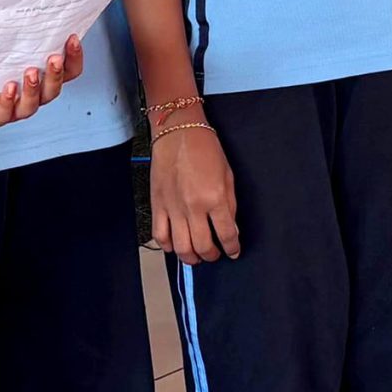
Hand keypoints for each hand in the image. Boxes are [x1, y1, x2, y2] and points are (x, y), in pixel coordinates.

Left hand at [0, 35, 82, 127]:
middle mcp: (34, 95)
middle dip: (56, 75)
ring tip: (30, 72)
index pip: (69, 72)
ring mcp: (14, 108)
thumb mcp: (10, 37)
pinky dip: (8, 102)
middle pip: (53, 91)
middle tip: (54, 58)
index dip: (74, 58)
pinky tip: (9, 87)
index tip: (72, 38)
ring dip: (33, 89)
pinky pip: (3, 114)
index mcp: (45, 77)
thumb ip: (27, 30)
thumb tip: (41, 6)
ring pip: (31, 105)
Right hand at [151, 119, 240, 263]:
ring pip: (181, 247)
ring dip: (191, 258)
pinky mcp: (157, 205)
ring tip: (197, 256)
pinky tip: (175, 246)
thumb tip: (231, 229)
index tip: (234, 251)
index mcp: (215, 198)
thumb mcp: (228, 176)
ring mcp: (173, 208)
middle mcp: (193, 207)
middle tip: (215, 254)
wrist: (178, 133)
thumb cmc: (205, 149)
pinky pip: (160, 236)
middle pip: (203, 246)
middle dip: (212, 256)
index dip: (232, 248)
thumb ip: (230, 205)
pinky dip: (168, 246)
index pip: (226, 235)